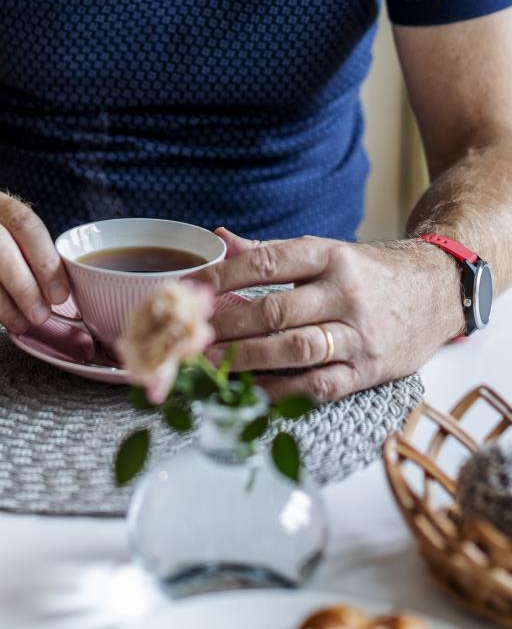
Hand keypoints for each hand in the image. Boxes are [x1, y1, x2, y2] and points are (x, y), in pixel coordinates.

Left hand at [198, 229, 464, 401]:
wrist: (439, 292)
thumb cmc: (370, 273)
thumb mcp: (327, 252)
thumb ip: (270, 251)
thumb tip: (218, 237)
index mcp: (331, 256)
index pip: (267, 263)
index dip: (222, 276)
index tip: (189, 288)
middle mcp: (345, 293)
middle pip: (275, 310)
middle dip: (226, 325)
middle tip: (190, 333)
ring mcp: (359, 334)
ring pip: (295, 349)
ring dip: (246, 359)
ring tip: (210, 363)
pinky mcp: (370, 370)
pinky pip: (320, 385)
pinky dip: (282, 391)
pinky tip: (250, 390)